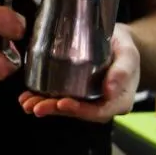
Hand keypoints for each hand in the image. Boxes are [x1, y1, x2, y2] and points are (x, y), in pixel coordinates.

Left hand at [19, 25, 139, 121]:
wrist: (117, 42)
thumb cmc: (125, 48)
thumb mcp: (129, 54)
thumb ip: (122, 70)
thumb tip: (110, 90)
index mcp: (119, 100)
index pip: (99, 112)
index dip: (80, 110)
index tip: (62, 103)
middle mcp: (102, 104)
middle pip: (78, 112)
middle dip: (55, 110)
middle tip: (36, 106)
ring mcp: (87, 100)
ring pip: (65, 107)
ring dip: (45, 106)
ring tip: (27, 103)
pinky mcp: (75, 93)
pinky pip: (59, 98)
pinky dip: (42, 98)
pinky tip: (27, 97)